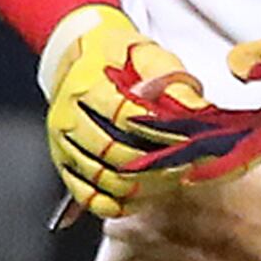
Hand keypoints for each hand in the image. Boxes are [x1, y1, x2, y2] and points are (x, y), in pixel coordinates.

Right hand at [40, 2, 208, 217]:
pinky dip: (109, 205)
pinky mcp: (63, 161)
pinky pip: (83, 194)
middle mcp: (68, 116)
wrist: (84, 55)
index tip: (186, 142)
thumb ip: (173, 82)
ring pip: (98, 176)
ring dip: (135, 187)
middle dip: (151, 165)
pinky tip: (134, 202)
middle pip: (110, 152)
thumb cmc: (117, 56)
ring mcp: (62, 142)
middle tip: (182, 168)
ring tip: (165, 184)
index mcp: (86, 85)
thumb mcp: (150, 56)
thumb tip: (198, 109)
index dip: (159, 133)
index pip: (123, 117)